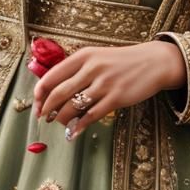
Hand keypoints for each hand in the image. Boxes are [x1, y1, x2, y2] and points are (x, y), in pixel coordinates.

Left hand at [32, 40, 185, 139]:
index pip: (52, 76)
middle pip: (59, 93)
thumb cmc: (121, 62)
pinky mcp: (117, 99)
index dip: (40, 94)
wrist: (153, 62)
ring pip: (73, 107)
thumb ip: (77, 70)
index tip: (36, 105)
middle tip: (43, 118)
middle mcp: (91, 68)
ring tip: (59, 124)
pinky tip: (73, 133)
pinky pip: (91, 116)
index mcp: (83, 56)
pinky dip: (79, 126)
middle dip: (47, 109)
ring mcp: (104, 84)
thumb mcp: (97, 57)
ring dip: (62, 119)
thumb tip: (54, 91)